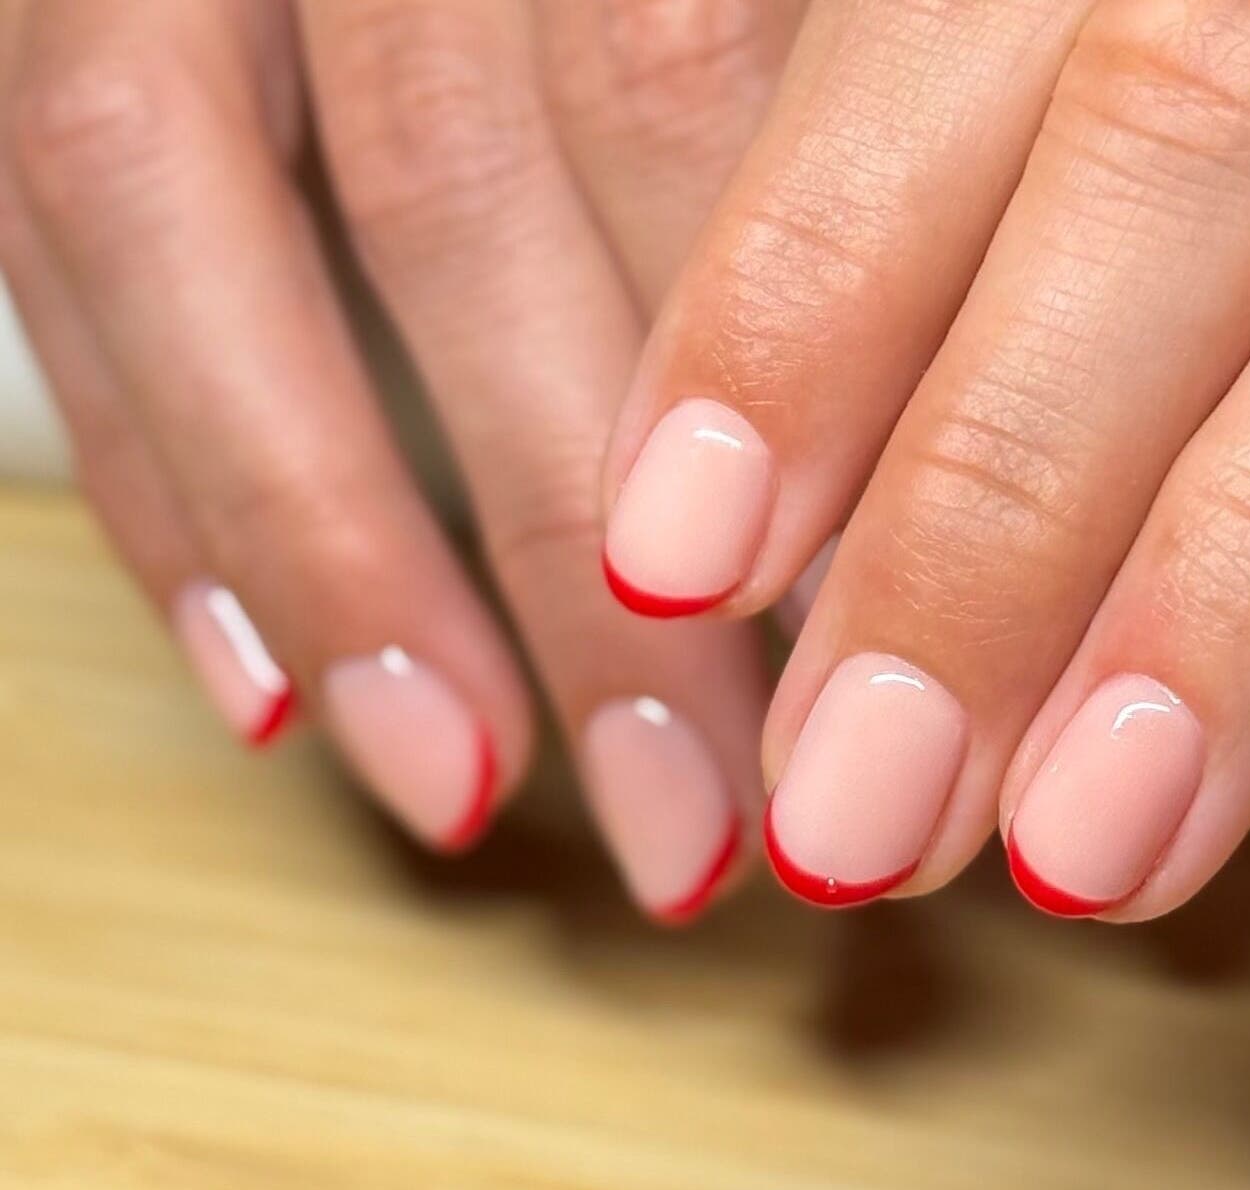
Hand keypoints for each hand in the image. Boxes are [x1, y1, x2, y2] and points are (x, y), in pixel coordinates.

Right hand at [0, 0, 806, 921]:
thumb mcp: (858, 1)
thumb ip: (847, 88)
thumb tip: (925, 455)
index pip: (693, 80)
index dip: (788, 386)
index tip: (874, 643)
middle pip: (476, 173)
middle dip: (594, 538)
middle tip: (718, 810)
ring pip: (224, 203)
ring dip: (355, 542)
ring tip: (476, 790)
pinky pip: (71, 189)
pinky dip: (174, 456)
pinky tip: (264, 678)